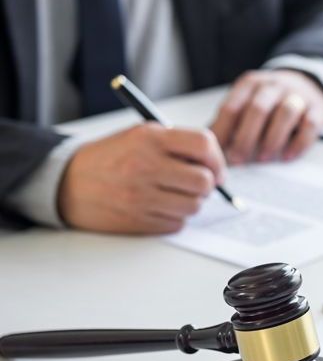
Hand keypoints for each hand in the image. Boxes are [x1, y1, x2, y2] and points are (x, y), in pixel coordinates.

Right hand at [57, 123, 225, 233]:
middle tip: (197, 184)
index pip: (203, 145)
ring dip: (191, 202)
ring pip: (194, 206)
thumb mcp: (140, 136)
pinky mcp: (138, 220)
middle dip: (207, 185)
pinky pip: (177, 224)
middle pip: (203, 181)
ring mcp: (141, 196)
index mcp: (150, 138)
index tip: (216, 169)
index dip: (217, 159)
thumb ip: (177, 144)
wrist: (66, 183)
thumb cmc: (111, 158)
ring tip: (174, 194)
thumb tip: (215, 166)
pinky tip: (159, 207)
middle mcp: (146, 165)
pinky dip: (175, 218)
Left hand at [210, 69, 322, 163]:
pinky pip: (309, 125)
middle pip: (258, 109)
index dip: (224, 131)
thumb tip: (207, 146)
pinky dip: (298, 143)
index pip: (233, 106)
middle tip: (238, 160)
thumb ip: (230, 121)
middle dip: (246, 137)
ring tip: (264, 158)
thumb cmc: (271, 99)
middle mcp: (274, 86)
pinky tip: (288, 156)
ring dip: (272, 139)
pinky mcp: (317, 109)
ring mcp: (297, 95)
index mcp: (251, 84)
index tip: (217, 153)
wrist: (309, 82)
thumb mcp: (247, 101)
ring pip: (285, 113)